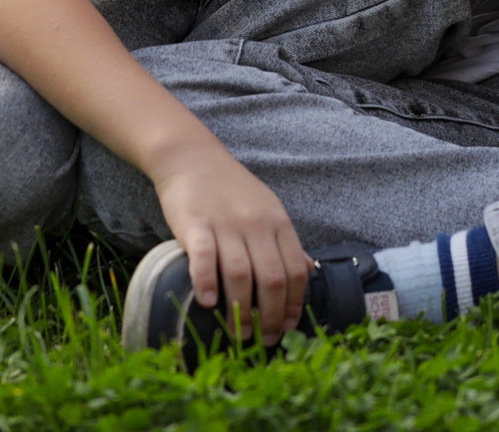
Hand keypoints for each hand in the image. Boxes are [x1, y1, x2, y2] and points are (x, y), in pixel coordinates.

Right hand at [152, 145, 309, 345]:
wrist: (192, 157)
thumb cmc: (231, 189)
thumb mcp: (267, 209)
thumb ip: (284, 241)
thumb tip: (306, 271)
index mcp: (277, 222)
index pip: (295, 269)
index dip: (295, 303)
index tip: (289, 327)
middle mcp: (256, 224)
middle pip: (272, 278)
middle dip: (272, 316)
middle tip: (266, 340)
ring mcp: (226, 223)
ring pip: (241, 273)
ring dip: (241, 311)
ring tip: (239, 334)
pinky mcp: (195, 223)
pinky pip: (205, 257)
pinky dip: (208, 282)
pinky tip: (208, 303)